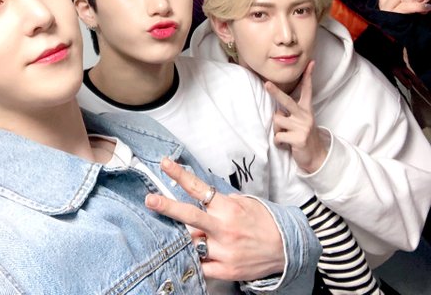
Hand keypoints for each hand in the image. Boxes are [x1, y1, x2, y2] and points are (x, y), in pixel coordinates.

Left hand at [145, 157, 284, 280]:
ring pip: (191, 242)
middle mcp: (224, 229)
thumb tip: (201, 200)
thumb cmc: (264, 222)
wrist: (286, 248)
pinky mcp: (225, 270)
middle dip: (167, 207)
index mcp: (228, 208)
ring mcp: (223, 251)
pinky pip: (200, 265)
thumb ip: (221, 202)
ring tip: (176, 233)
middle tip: (150, 200)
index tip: (165, 164)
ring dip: (183, 236)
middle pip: (189, 216)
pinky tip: (189, 253)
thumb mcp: (245, 202)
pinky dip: (194, 258)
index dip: (180, 175)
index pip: (199, 189)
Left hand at [265, 62, 327, 173]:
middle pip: (287, 101)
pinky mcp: (299, 138)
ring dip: (277, 129)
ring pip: (277, 121)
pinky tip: (286, 145)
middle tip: (266, 84)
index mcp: (306, 110)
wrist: (316, 157)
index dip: (308, 76)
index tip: (310, 63)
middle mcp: (305, 116)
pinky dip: (278, 142)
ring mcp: (302, 127)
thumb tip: (276, 110)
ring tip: (286, 135)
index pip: (307, 90)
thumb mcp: (301, 122)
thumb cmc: (303, 136)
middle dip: (275, 92)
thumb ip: (291, 113)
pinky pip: (278, 137)